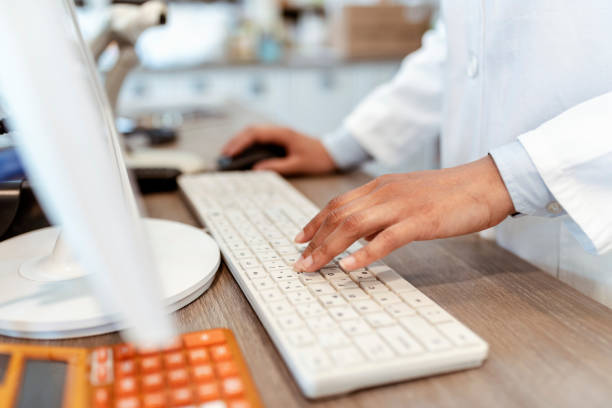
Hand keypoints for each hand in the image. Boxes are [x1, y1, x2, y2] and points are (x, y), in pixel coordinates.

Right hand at [221, 125, 336, 174]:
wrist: (334, 152)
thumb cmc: (318, 158)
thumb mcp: (298, 165)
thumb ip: (277, 166)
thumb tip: (256, 169)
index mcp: (283, 134)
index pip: (255, 134)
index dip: (240, 143)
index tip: (229, 154)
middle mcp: (279, 131)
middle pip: (251, 131)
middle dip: (235, 142)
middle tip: (223, 156)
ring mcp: (279, 134)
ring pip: (254, 133)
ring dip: (240, 142)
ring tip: (228, 156)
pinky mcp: (280, 139)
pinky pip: (260, 138)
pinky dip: (248, 145)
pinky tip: (242, 155)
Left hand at [293, 156, 514, 271]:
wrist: (487, 182)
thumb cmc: (450, 193)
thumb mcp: (408, 196)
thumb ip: (383, 212)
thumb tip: (361, 234)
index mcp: (381, 186)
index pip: (338, 203)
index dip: (315, 222)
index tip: (299, 239)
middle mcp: (385, 192)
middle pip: (338, 215)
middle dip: (314, 240)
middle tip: (299, 262)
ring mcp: (402, 205)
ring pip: (353, 225)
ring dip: (328, 248)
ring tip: (312, 267)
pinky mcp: (421, 221)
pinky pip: (386, 239)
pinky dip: (363, 254)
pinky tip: (348, 267)